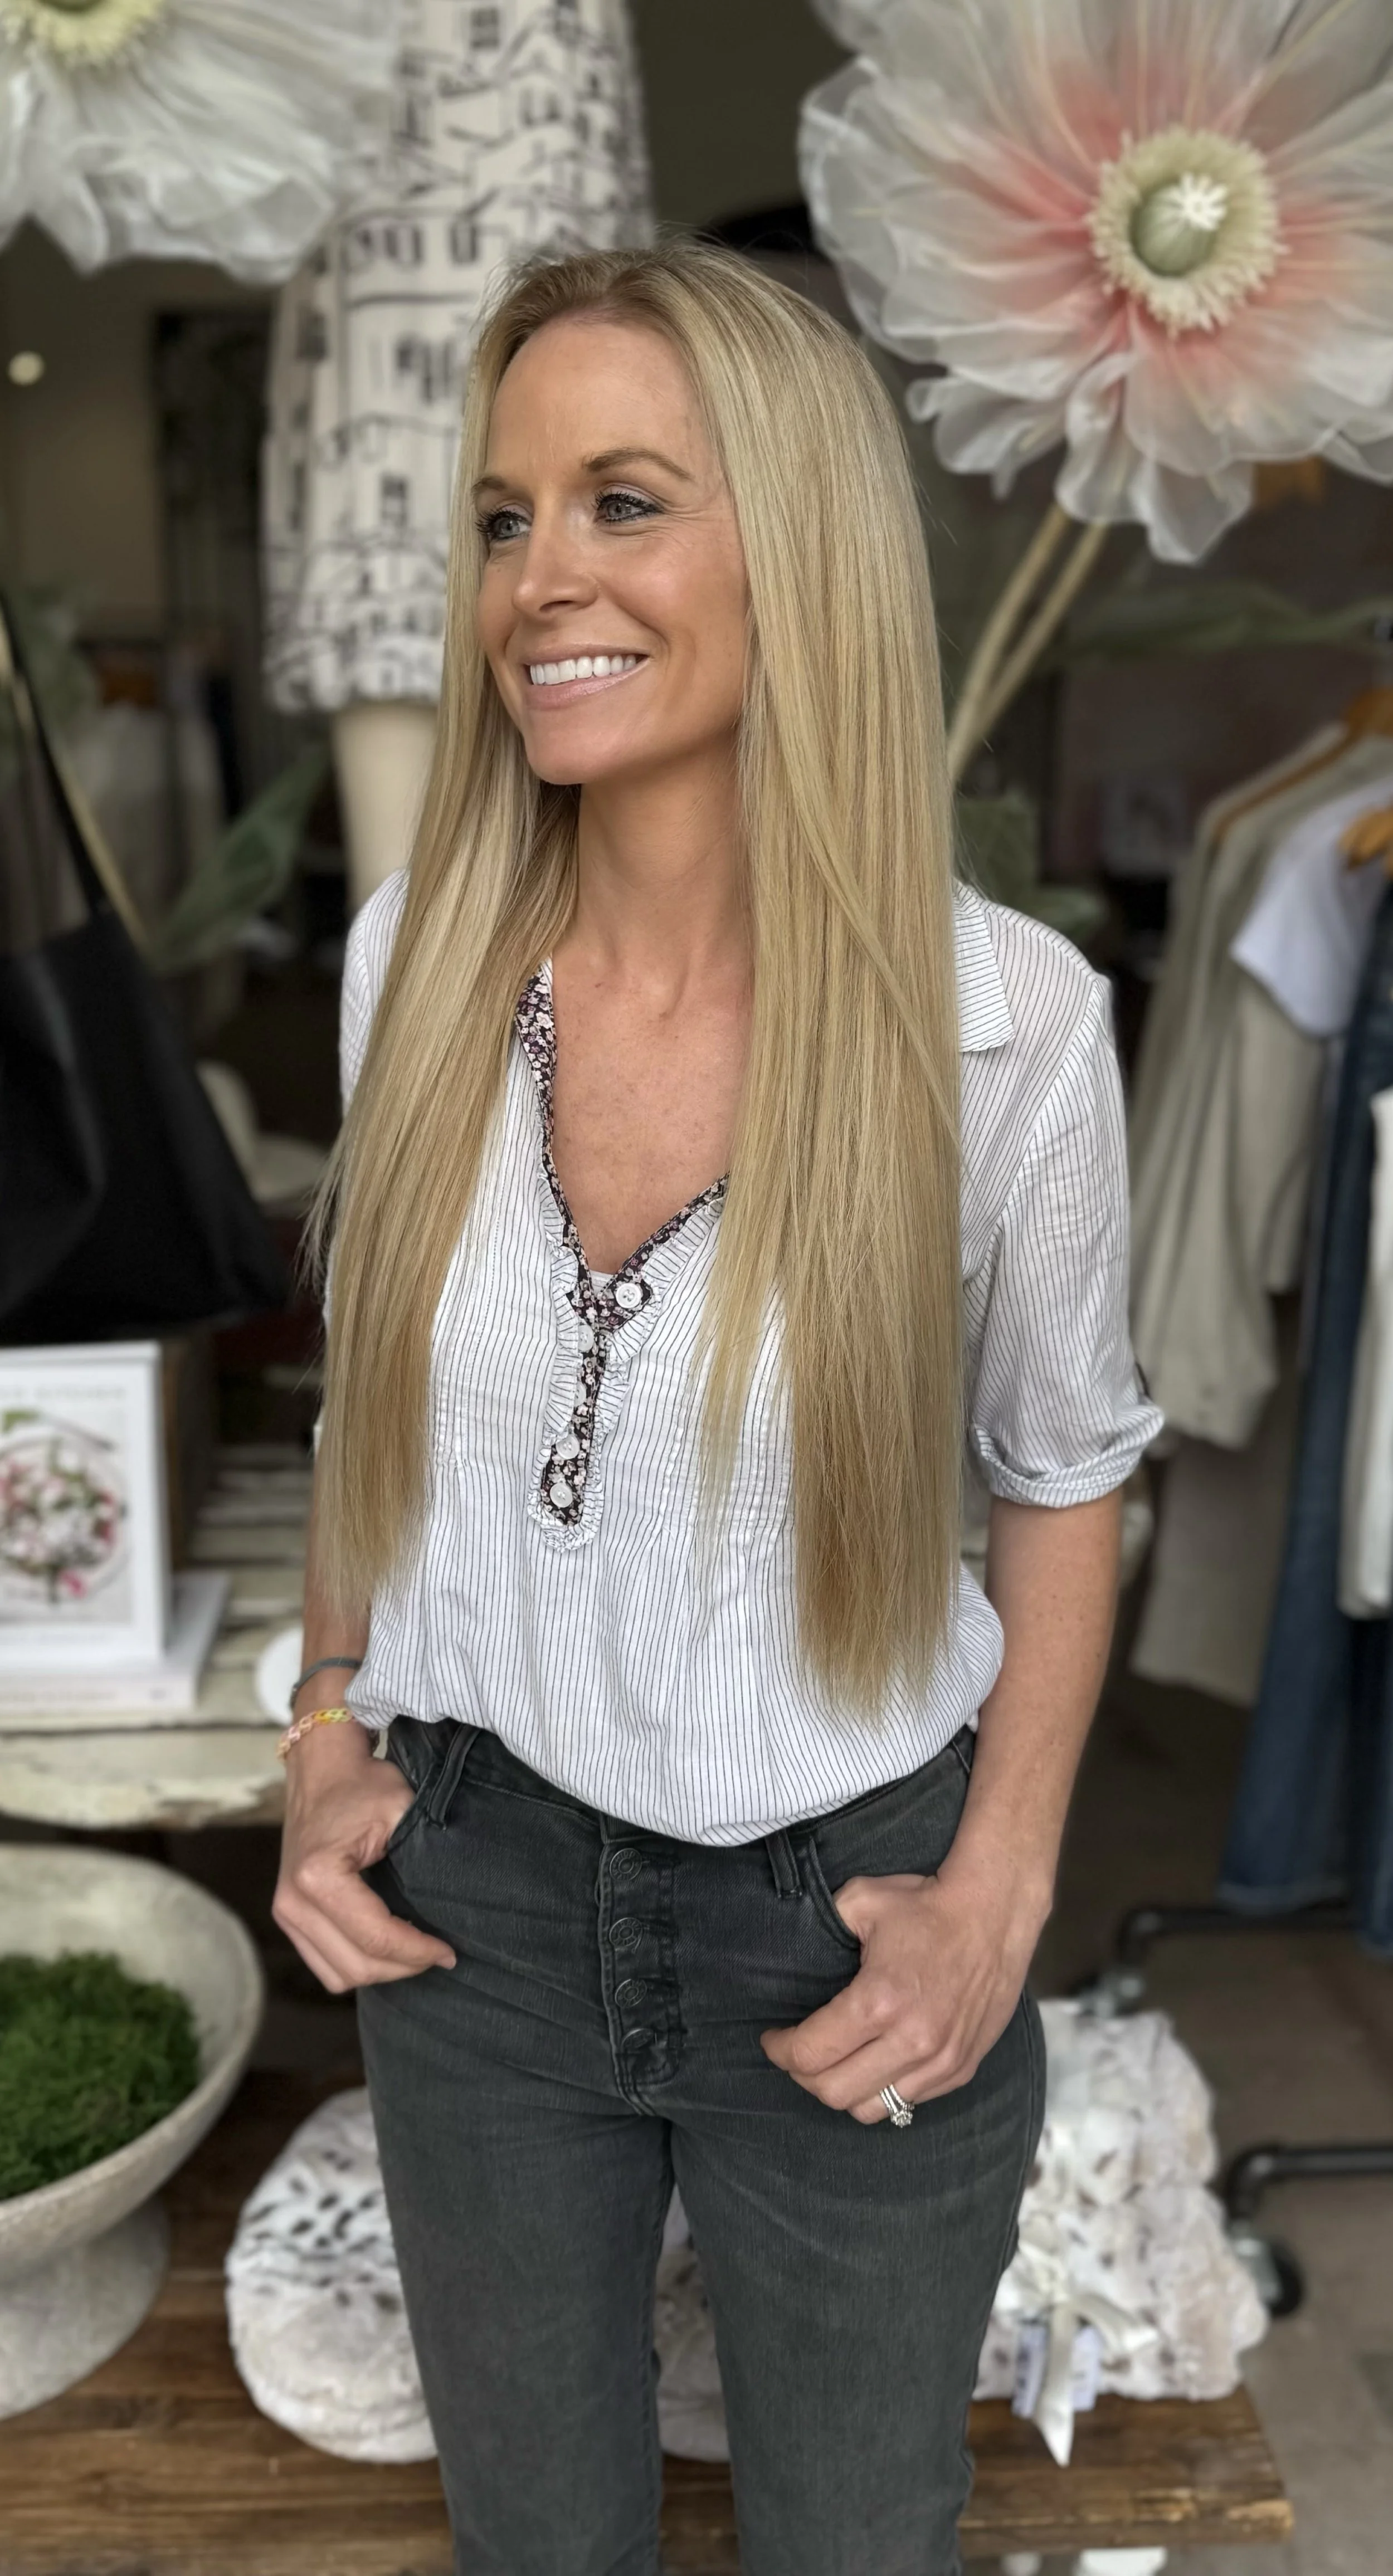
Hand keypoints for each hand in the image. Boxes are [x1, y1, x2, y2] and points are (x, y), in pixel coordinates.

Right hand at [272, 1720, 456, 1994]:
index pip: (375, 1937)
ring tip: (415, 1951)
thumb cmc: (363, 1783)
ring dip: (381, 1971)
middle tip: (439, 1954)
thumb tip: (456, 1909)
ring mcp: (284, 1910)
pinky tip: (387, 1944)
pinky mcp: (286, 1914)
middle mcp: (292, 1900)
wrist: (322, 1766)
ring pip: (338, 1974)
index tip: (449, 1952)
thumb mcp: (402, 1810)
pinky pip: (323, 1963)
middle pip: (356, 1966)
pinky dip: (358, 1962)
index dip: (418, 1952)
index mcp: (318, 1877)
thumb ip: (423, 1858)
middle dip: (404, 1966)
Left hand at [760, 1856, 1044, 2123]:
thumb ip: (821, 1927)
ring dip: (842, 2090)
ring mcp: (940, 2061)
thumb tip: (793, 1953)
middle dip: (803, 2076)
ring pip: (871, 2109)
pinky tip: (874, 2064)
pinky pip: (909, 2102)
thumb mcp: (861, 1900)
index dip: (779, 2051)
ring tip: (834, 2064)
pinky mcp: (961, 2069)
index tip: (772, 2040)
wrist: (995, 1913)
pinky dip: (883, 2090)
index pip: (811, 2053)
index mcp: (879, 2001)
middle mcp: (911, 2041)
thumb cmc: (926, 1904)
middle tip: (797, 2053)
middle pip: (834, 2092)